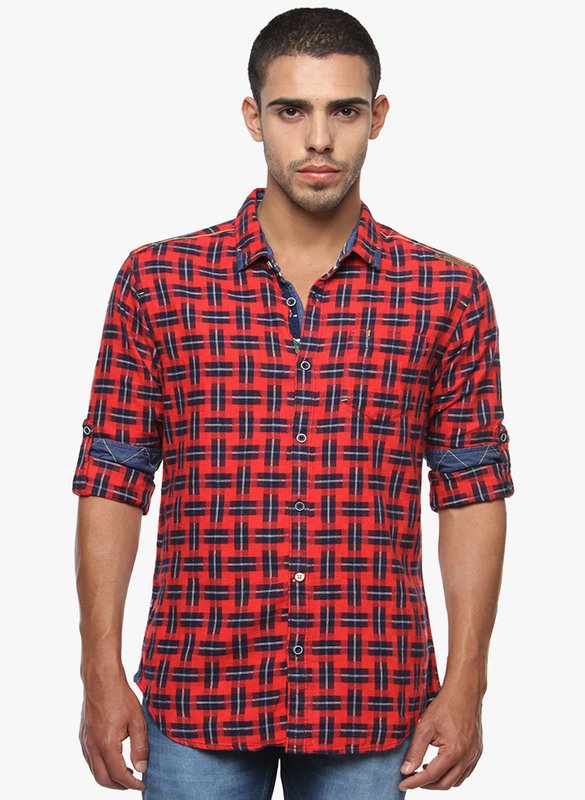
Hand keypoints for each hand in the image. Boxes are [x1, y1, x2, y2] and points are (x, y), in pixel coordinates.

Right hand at [79, 675, 148, 789]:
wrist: (101, 678)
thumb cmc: (120, 696)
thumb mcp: (137, 720)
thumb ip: (140, 746)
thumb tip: (142, 767)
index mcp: (106, 744)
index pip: (119, 774)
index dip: (131, 783)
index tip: (142, 784)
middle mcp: (92, 746)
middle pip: (102, 779)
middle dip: (118, 786)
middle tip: (133, 782)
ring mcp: (85, 741)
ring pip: (94, 770)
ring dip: (108, 777)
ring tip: (125, 772)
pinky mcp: (83, 735)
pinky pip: (89, 759)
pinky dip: (100, 766)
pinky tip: (112, 758)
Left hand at [397, 683, 482, 790]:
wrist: (465, 692)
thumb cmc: (445, 706)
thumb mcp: (425, 726)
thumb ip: (415, 750)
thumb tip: (405, 770)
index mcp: (454, 752)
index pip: (431, 776)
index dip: (414, 782)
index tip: (401, 784)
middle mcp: (467, 757)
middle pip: (445, 784)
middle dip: (426, 785)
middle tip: (410, 778)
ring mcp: (474, 756)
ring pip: (456, 781)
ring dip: (439, 780)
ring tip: (424, 769)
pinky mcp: (477, 752)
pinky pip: (464, 773)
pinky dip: (451, 774)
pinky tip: (439, 764)